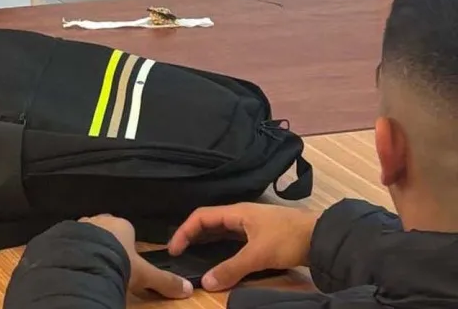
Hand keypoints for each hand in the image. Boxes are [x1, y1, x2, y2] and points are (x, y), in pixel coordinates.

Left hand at [81, 216, 192, 300]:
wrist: (84, 259)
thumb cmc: (119, 262)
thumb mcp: (144, 275)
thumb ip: (165, 281)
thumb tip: (188, 289)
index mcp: (122, 224)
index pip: (127, 231)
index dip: (128, 246)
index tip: (127, 261)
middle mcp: (101, 219)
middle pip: (108, 231)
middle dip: (109, 245)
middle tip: (111, 265)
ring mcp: (82, 224)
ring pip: (90, 235)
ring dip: (91, 247)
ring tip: (93, 265)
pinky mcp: (66, 232)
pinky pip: (73, 240)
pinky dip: (76, 250)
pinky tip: (78, 263)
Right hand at [167, 204, 317, 291]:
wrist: (322, 237)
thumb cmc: (287, 238)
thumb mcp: (258, 254)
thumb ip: (232, 268)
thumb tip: (206, 282)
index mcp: (236, 212)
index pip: (201, 216)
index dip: (185, 231)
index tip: (174, 249)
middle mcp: (240, 216)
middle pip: (209, 222)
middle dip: (193, 236)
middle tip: (180, 254)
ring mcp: (252, 226)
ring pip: (222, 232)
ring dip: (207, 243)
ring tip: (195, 257)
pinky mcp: (261, 237)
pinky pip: (233, 241)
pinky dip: (222, 250)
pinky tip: (222, 261)